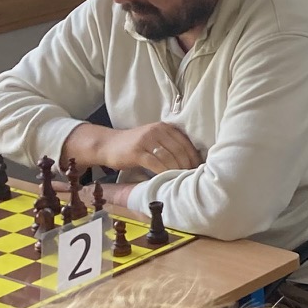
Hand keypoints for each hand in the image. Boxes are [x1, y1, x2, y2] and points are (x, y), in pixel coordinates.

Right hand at [68, 121, 202, 174]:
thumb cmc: (134, 146)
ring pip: (169, 157)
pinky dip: (164, 172)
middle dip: (188, 166)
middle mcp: (157, 131)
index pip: (186, 143)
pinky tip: (167, 180)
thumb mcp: (154, 140)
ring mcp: (146, 140)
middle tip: (192, 178)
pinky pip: (156, 163)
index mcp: (164, 127)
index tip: (199, 170)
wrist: (108, 145)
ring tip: (181, 181)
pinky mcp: (137, 151)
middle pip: (180, 150)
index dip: (194, 158)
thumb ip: (169, 145)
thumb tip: (191, 162)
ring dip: (177, 170)